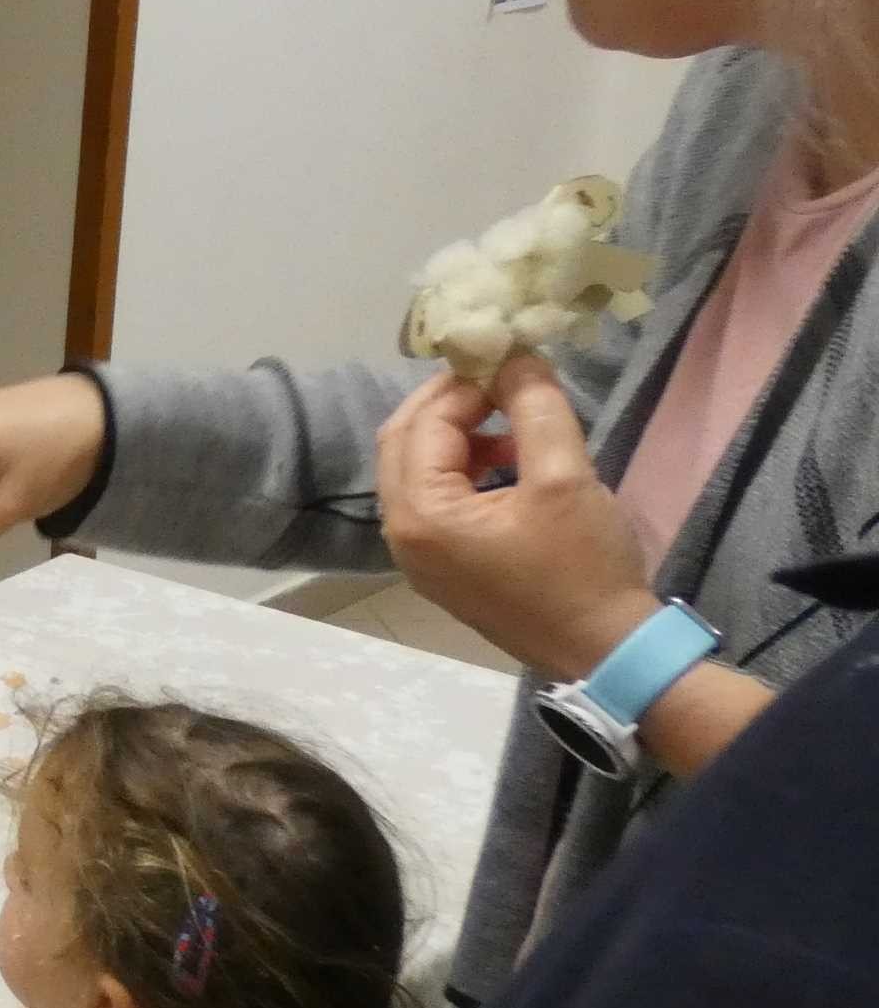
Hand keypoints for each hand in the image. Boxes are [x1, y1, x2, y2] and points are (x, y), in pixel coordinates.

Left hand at [376, 355, 655, 679]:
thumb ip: (535, 409)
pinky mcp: (441, 567)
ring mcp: (417, 556)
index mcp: (421, 514)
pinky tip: (509, 460)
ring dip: (457, 436)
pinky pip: (435, 500)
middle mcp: (401, 535)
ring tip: (513, 422)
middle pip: (404, 443)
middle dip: (449, 404)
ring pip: (418, 470)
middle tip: (501, 379)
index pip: (424, 423)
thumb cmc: (583, 567)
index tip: (508, 359)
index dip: (463, 384)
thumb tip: (515, 357)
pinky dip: (463, 470)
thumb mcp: (564, 477)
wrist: (606, 650)